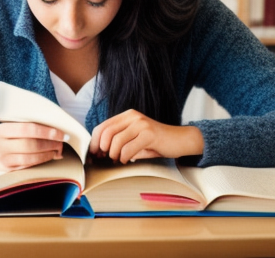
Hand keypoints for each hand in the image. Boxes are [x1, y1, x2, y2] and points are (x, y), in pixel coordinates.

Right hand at [0, 123, 65, 171]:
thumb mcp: (3, 127)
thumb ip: (22, 126)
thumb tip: (50, 129)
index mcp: (1, 130)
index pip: (27, 129)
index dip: (46, 131)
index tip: (60, 132)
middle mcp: (0, 145)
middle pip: (31, 144)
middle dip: (50, 143)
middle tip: (62, 141)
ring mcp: (3, 160)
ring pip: (30, 158)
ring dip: (48, 154)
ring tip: (58, 150)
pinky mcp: (6, 170)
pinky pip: (27, 166)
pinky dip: (40, 162)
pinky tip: (49, 157)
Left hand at [89, 109, 203, 163]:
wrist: (180, 140)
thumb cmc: (156, 142)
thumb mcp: (135, 138)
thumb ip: (119, 140)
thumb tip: (100, 152)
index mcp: (127, 115)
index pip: (103, 126)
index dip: (95, 141)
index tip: (94, 153)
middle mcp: (133, 116)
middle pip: (106, 132)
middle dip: (101, 149)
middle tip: (103, 158)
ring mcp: (141, 124)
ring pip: (116, 141)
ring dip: (114, 155)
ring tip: (118, 160)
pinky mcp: (149, 134)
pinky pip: (128, 149)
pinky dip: (124, 158)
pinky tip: (127, 160)